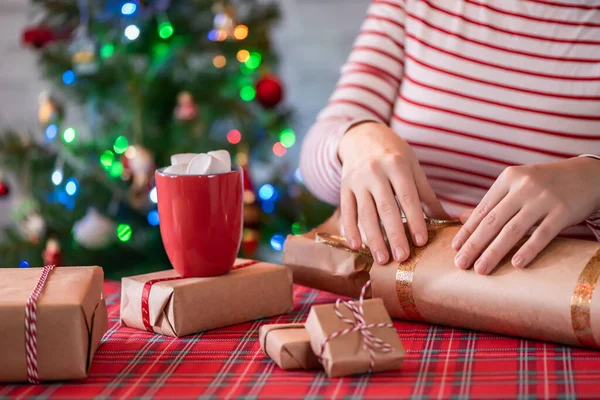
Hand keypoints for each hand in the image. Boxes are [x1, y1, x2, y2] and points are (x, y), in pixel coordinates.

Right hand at [338, 122, 448, 263]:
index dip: (415, 220)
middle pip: (386, 208)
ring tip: (382, 259)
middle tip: (402, 257)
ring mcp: (357, 180)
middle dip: (394, 235)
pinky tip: (357, 246)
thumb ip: (427, 195)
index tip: (421, 242)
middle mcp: (375, 171)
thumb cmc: (393, 154)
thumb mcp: (412, 167)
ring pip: (365, 213)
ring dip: (374, 239)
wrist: (362, 136)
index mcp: (397, 165)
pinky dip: (350, 230)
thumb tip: (448, 221)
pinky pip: (347, 211)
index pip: (407, 197)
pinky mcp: (344, 187)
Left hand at [453, 157, 599, 273]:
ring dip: (493, 252)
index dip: (467, 230)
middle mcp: (523, 186)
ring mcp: (544, 199)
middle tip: (460, 264)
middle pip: (493, 221)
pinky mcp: (563, 211)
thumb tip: (461, 219)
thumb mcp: (517, 185)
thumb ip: (492, 202)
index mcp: (508, 178)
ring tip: (480, 269)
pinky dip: (528, 250)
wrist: (588, 175)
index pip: (482, 209)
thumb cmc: (546, 184)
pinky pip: (543, 234)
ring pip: (513, 230)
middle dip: (474, 244)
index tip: (454, 249)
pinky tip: (515, 264)